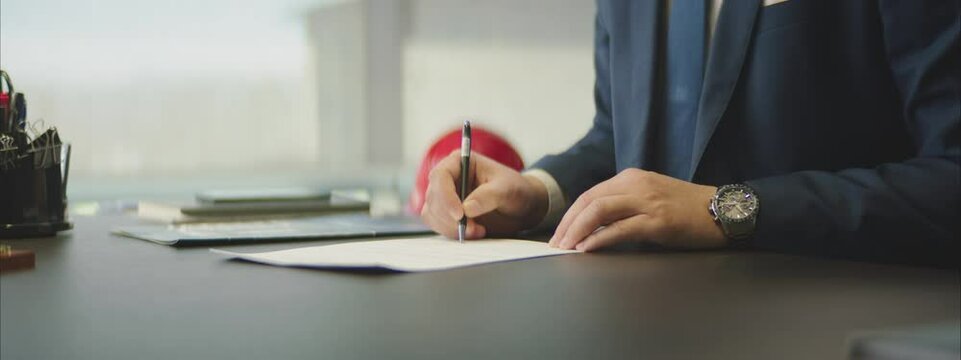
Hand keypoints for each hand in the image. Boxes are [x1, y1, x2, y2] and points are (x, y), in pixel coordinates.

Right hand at [420, 151, 548, 238]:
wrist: (521, 207)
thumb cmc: (515, 190)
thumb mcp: (507, 190)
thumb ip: (488, 196)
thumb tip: (466, 209)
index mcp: (460, 162)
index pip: (440, 176)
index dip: (446, 196)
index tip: (460, 215)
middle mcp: (448, 178)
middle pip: (433, 197)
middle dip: (450, 217)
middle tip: (472, 228)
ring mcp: (445, 196)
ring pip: (432, 213)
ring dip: (451, 227)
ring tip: (478, 231)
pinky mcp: (446, 214)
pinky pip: (438, 225)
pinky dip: (452, 232)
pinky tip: (473, 232)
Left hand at [548, 168, 725, 250]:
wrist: (724, 210)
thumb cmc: (688, 209)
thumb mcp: (651, 197)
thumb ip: (625, 204)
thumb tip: (595, 225)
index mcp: (632, 178)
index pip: (590, 194)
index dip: (570, 215)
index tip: (559, 233)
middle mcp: (636, 184)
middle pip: (589, 201)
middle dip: (567, 224)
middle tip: (555, 244)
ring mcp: (647, 201)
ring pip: (599, 211)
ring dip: (577, 230)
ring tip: (566, 248)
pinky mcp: (658, 220)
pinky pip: (620, 228)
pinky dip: (599, 238)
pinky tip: (587, 248)